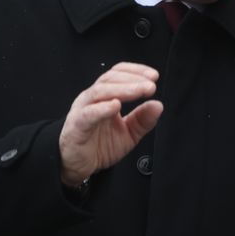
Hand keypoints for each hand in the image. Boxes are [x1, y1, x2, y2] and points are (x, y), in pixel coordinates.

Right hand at [58, 62, 163, 186]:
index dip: (135, 71)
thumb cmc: (99, 145)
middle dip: (132, 79)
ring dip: (122, 89)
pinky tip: (114, 106)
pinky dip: (101, 108)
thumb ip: (143, 120)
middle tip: (151, 85)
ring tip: (139, 91)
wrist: (77, 165)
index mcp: (105, 96)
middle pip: (110, 79)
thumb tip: (158, 105)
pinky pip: (87, 114)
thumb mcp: (129, 133)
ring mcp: (82, 110)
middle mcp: (92, 99)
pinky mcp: (76, 126)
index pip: (118, 74)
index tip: (154, 76)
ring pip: (99, 92)